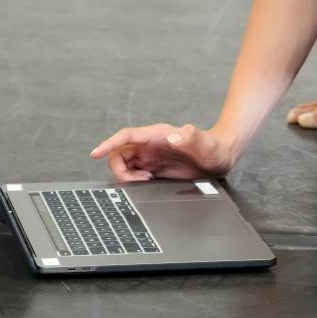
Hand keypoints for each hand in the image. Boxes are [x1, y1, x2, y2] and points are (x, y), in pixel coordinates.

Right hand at [89, 123, 235, 182]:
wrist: (221, 156)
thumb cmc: (214, 147)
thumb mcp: (206, 144)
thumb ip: (193, 137)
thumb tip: (178, 134)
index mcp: (158, 135)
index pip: (126, 136)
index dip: (109, 144)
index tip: (95, 153)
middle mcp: (151, 144)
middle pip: (119, 153)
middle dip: (120, 169)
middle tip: (140, 180)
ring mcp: (152, 155)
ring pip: (124, 164)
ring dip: (127, 176)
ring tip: (147, 181)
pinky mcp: (154, 166)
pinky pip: (133, 173)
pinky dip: (134, 180)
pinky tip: (149, 183)